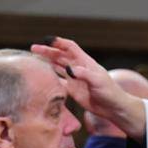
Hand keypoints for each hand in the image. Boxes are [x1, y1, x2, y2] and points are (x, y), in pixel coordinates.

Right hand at [30, 36, 145, 138]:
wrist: (113, 107)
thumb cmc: (109, 92)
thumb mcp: (97, 81)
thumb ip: (83, 74)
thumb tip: (68, 69)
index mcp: (85, 62)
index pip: (70, 47)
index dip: (59, 42)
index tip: (47, 39)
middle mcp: (78, 68)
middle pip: (60, 55)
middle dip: (48, 51)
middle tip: (33, 48)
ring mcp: (75, 78)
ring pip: (58, 66)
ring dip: (47, 61)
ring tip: (34, 58)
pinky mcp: (73, 89)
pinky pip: (59, 81)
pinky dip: (51, 77)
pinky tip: (42, 76)